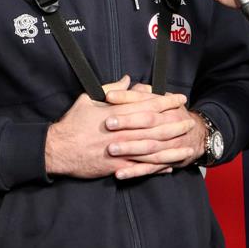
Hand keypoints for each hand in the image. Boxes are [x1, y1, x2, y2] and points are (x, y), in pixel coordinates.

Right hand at [45, 76, 191, 178]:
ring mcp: (122, 150)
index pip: (148, 105)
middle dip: (174, 124)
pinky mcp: (117, 166)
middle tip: (190, 122)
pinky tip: (169, 167)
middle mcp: (124, 131)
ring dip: (171, 148)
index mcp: (118, 113)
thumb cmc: (73, 122)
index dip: (166, 102)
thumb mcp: (89, 99)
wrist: (59, 148)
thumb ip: (111, 88)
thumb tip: (127, 80)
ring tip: (186, 147)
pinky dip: (156, 168)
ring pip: (152, 149)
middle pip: (155, 127)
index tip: (180, 99)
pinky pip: (141, 168)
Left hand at [104, 83, 205, 179]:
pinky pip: (150, 168)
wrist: (198, 135)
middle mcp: (170, 123)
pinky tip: (119, 174)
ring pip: (149, 146)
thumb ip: (143, 93)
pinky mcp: (167, 162)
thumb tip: (125, 82)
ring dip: (130, 149)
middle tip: (108, 124)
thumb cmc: (173, 115)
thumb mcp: (163, 99)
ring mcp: (170, 144)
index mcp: (167, 107)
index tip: (108, 97)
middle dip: (128, 123)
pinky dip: (135, 172)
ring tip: (111, 149)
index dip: (127, 98)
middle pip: (148, 122)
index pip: (145, 100)